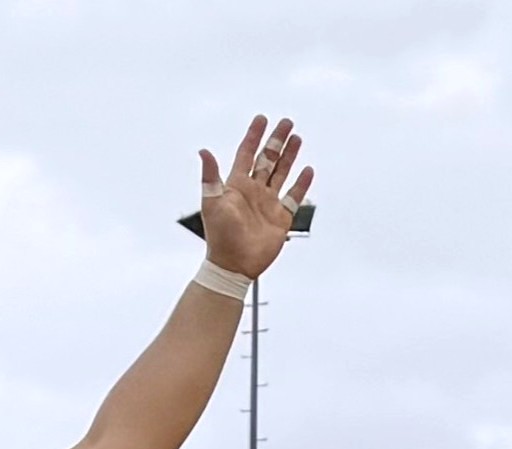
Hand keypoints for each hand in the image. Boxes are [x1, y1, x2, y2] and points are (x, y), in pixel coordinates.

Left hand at [197, 113, 315, 278]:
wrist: (233, 265)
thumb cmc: (220, 237)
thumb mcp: (212, 203)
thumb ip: (210, 176)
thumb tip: (203, 151)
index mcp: (236, 185)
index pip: (246, 153)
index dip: (253, 136)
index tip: (261, 119)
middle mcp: (253, 192)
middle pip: (268, 159)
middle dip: (276, 140)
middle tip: (286, 122)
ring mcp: (267, 204)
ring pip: (281, 173)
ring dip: (289, 156)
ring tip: (297, 137)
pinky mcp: (280, 218)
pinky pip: (294, 196)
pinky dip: (301, 183)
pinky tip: (307, 170)